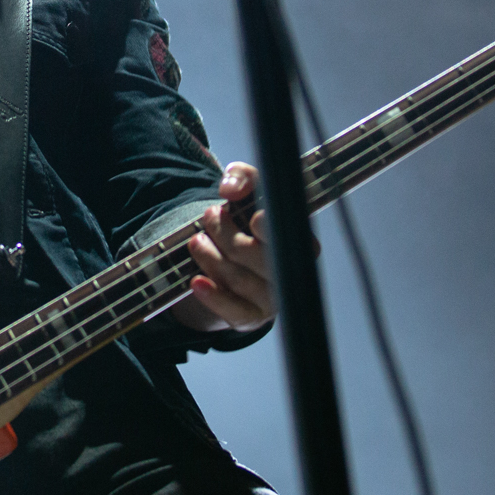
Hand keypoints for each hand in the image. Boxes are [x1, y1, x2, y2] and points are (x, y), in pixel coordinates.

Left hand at [173, 161, 276, 333]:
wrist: (233, 259)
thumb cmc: (245, 220)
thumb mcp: (248, 191)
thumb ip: (244, 177)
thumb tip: (231, 189)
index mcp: (297, 238)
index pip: (288, 235)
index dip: (271, 229)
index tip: (254, 218)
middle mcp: (290, 270)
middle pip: (255, 255)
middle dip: (225, 233)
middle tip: (210, 216)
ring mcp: (273, 297)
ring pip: (239, 279)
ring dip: (210, 257)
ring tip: (196, 241)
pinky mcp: (252, 317)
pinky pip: (234, 311)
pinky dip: (213, 296)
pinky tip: (197, 282)